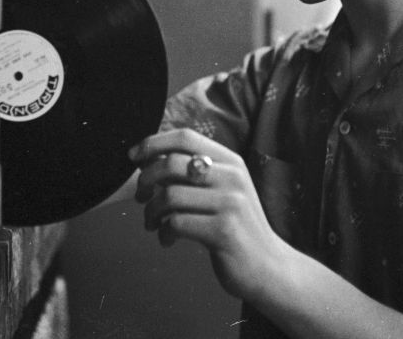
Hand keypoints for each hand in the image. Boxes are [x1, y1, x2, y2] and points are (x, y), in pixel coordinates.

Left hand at [128, 128, 282, 298]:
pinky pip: (176, 223)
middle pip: (171, 163)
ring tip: (152, 224)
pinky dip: (163, 232)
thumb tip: (148, 159)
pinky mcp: (224, 231)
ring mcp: (230, 203)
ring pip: (169, 195)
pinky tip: (167, 240)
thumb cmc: (235, 227)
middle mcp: (232, 177)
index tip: (133, 157)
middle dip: (145, 180)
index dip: (153, 143)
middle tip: (142, 198)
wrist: (269, 266)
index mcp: (230, 161)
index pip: (185, 137)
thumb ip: (193, 173)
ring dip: (151, 212)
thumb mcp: (222, 190)